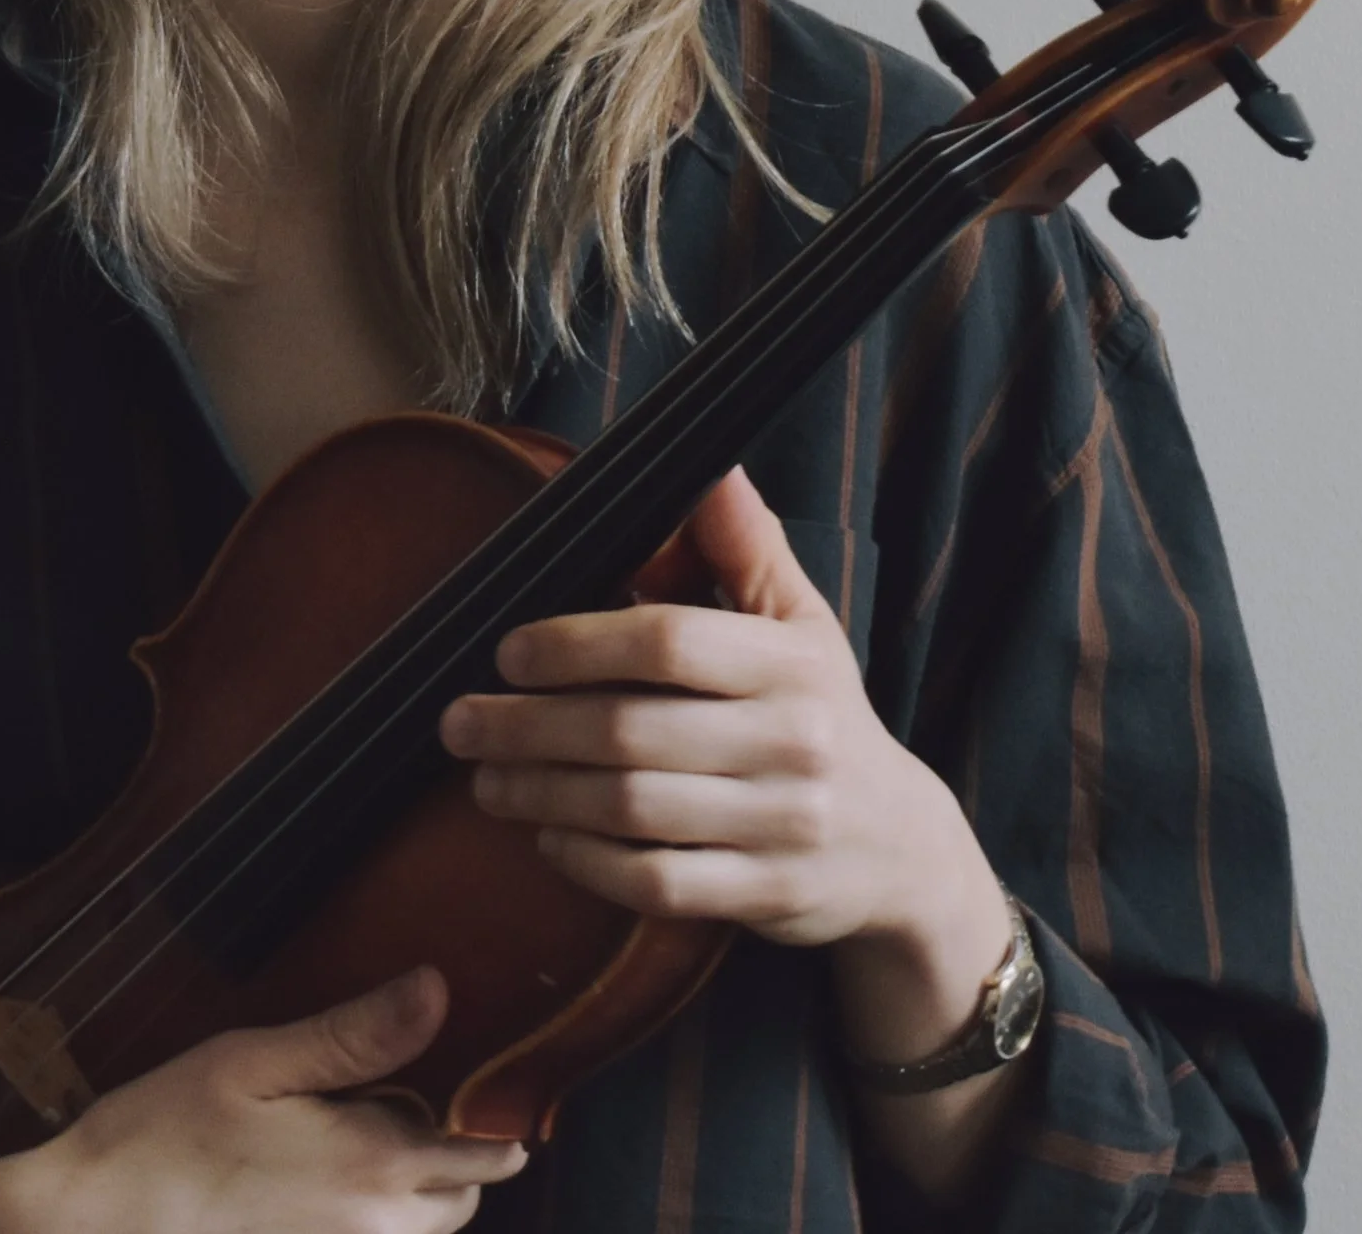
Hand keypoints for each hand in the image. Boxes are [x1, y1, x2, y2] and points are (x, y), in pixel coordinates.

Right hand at [9, 965, 526, 1233]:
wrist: (94, 1223)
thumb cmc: (165, 1132)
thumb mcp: (255, 1060)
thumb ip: (355, 1034)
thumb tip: (438, 990)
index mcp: (369, 1164)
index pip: (478, 1156)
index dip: (497, 1126)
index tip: (504, 1098)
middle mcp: (369, 1230)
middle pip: (457, 1206)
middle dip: (455, 1162)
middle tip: (410, 1106)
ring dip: (412, 1198)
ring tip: (363, 1143)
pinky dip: (367, 1224)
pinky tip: (317, 1189)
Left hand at [436, 468, 1008, 1055]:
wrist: (902, 850)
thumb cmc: (822, 716)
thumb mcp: (802, 625)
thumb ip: (748, 547)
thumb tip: (711, 466)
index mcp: (790, 666)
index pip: (669, 640)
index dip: (576, 642)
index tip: (508, 651)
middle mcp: (792, 744)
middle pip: (631, 729)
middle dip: (528, 724)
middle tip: (459, 720)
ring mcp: (781, 826)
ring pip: (633, 809)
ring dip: (540, 791)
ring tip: (484, 776)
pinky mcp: (766, 895)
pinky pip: (657, 883)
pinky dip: (589, 861)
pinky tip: (546, 835)